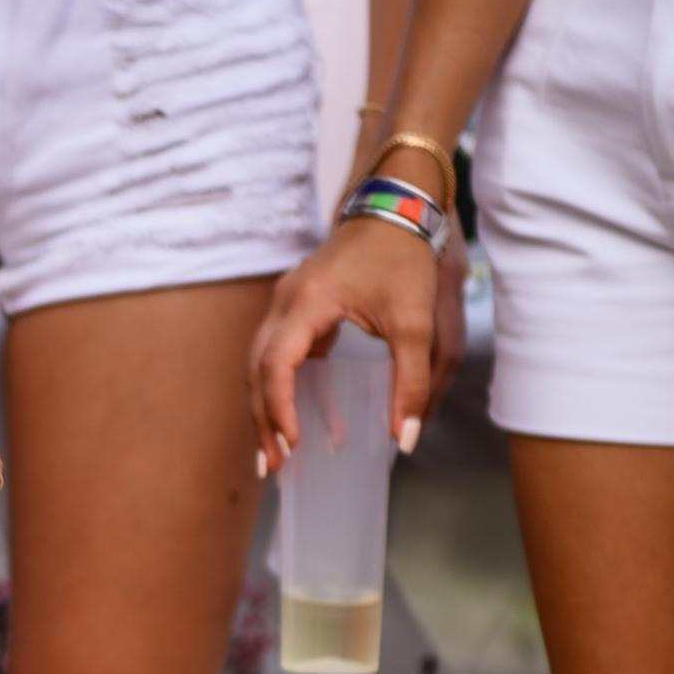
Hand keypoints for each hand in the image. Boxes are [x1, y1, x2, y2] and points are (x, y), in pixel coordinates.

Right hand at [251, 212, 464, 472]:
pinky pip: (277, 354)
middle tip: (274, 466)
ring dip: (266, 408)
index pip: (276, 362)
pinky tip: (297, 419)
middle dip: (263, 420)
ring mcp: (286, 302)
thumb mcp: (417, 323)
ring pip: (260, 364)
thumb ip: (412, 382)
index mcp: (308, 301)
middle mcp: (286, 301)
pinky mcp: (297, 307)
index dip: (279, 406)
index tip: (292, 443)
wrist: (398, 208)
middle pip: (257, 369)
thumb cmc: (405, 258)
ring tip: (277, 452)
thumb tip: (405, 439)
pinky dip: (281, 389)